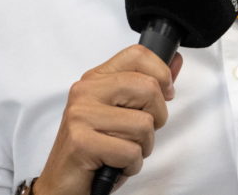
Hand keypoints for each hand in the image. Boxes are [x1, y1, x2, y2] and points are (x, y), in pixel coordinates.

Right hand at [32, 45, 183, 194]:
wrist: (62, 185)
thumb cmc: (96, 151)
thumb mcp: (123, 114)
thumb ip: (148, 87)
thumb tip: (175, 62)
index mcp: (95, 79)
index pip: (137, 55)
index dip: (161, 74)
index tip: (164, 94)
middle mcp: (85, 91)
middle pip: (148, 88)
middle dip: (155, 119)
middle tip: (137, 135)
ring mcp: (81, 115)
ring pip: (144, 124)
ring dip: (141, 148)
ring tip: (121, 153)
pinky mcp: (81, 142)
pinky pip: (131, 152)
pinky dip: (130, 166)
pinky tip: (114, 166)